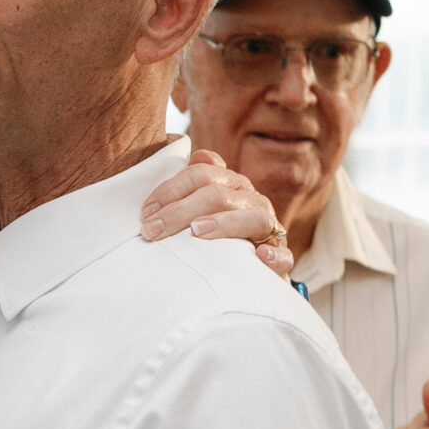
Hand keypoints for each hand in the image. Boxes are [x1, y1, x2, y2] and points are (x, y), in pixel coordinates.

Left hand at [140, 150, 293, 277]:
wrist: (249, 274)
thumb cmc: (217, 238)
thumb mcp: (201, 209)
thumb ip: (194, 184)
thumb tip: (195, 154)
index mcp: (231, 186)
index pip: (201, 175)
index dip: (171, 189)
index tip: (145, 212)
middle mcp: (251, 201)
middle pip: (217, 195)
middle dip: (180, 211)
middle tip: (152, 230)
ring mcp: (270, 228)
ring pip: (253, 217)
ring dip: (224, 223)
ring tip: (196, 232)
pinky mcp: (280, 259)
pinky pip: (283, 254)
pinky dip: (273, 255)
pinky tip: (258, 256)